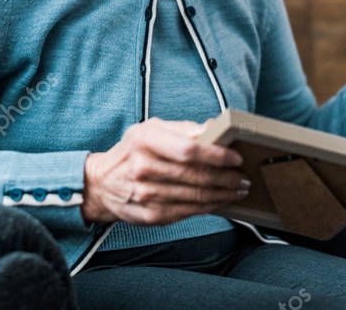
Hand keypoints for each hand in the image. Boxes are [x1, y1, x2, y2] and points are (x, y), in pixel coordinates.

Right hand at [80, 117, 250, 225]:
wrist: (102, 183)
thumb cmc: (133, 151)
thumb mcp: (151, 130)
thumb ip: (183, 129)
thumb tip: (214, 129)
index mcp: (144, 140)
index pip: (188, 149)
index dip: (217, 155)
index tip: (236, 158)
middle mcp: (143, 167)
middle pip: (195, 175)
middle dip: (226, 178)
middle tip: (243, 178)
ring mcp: (146, 194)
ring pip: (195, 196)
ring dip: (222, 195)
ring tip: (238, 190)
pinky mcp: (150, 215)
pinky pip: (188, 212)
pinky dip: (208, 207)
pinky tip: (219, 201)